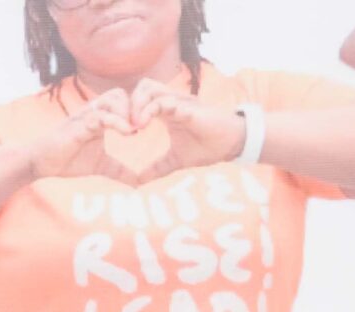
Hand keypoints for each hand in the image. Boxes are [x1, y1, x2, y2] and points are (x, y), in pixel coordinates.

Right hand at [20, 86, 139, 182]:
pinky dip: (118, 122)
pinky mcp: (81, 124)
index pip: (124, 101)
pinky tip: (128, 134)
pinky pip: (103, 115)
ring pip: (114, 98)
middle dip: (135, 107)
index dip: (137, 110)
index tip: (148, 127)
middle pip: (121, 93)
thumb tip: (137, 183)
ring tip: (135, 130)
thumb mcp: (100, 166)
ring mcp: (87, 116)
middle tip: (144, 126)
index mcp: (100, 117)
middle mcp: (94, 112)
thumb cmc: (66, 159)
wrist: (40, 163)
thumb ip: (120, 171)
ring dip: (128, 112)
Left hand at [120, 79, 247, 183]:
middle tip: (124, 125)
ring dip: (136, 105)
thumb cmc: (207, 147)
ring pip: (150, 89)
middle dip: (129, 103)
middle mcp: (172, 102)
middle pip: (142, 87)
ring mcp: (179, 102)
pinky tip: (142, 125)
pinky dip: (149, 110)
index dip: (129, 110)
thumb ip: (156, 168)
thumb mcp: (175, 160)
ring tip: (133, 125)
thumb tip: (138, 182)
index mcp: (167, 111)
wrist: (231, 145)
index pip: (142, 98)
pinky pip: (165, 102)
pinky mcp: (188, 108)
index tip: (123, 130)